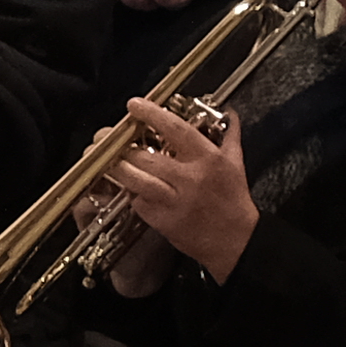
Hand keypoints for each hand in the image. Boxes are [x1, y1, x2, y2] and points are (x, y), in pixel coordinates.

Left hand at [107, 94, 260, 282]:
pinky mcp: (164, 221)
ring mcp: (175, 201)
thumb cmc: (234, 200)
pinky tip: (126, 186)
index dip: (152, 114)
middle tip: (108, 137)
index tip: (134, 105)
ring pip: (137, 180)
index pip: (176, 129)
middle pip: (147, 157)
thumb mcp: (236, 164)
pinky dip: (131, 193)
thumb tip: (229, 113)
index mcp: (208, 159)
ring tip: (108, 159)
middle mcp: (190, 178)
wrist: (237, 241)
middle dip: (123, 145)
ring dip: (118, 169)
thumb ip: (229, 136)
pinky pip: (139, 202)